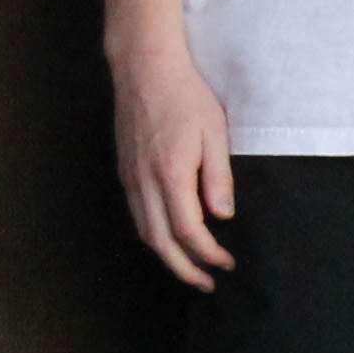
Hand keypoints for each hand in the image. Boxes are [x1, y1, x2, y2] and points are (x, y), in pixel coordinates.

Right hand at [109, 37, 234, 287]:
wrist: (144, 68)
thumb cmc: (186, 96)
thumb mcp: (215, 133)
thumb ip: (218, 178)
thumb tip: (221, 217)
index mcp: (170, 173)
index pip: (188, 230)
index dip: (208, 253)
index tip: (227, 263)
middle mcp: (144, 181)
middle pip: (160, 242)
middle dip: (184, 269)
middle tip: (208, 284)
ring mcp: (130, 177)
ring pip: (145, 231)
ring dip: (167, 257)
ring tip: (190, 269)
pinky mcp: (125, 171)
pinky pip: (137, 215)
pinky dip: (154, 236)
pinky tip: (171, 238)